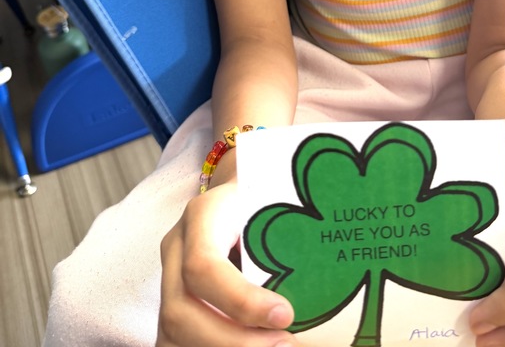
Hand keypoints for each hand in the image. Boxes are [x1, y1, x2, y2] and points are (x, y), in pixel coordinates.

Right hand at [157, 180, 295, 346]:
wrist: (242, 192)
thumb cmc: (267, 196)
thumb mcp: (277, 202)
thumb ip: (286, 236)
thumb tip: (317, 287)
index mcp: (203, 215)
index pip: (203, 266)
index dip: (240, 300)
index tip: (285, 315)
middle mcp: (176, 247)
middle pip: (180, 311)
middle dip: (234, 341)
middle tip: (285, 344)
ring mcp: (168, 278)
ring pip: (172, 334)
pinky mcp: (171, 303)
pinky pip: (176, 341)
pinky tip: (253, 346)